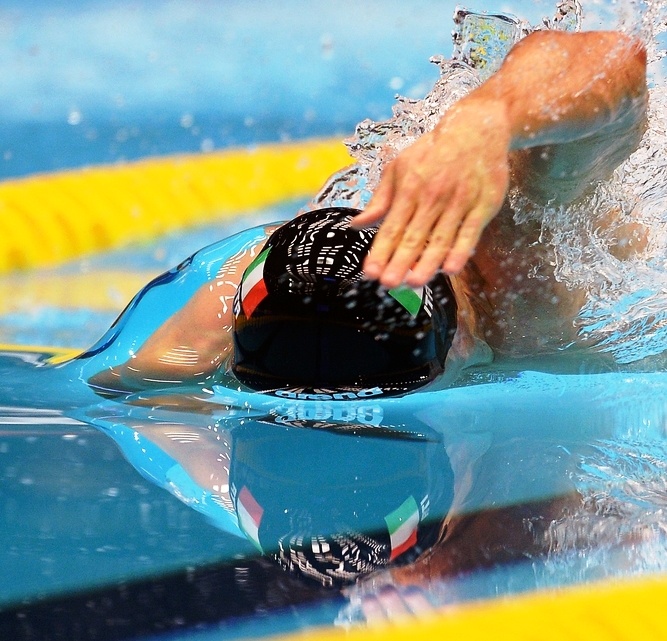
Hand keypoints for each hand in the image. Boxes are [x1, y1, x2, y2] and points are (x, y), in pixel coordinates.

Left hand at [351, 97, 511, 286]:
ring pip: (440, 238)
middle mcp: (432, 196)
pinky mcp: (483, 204)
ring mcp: (459, 201)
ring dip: (427, 263)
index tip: (369, 272)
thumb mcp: (399, 167)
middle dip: (399, 262)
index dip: (380, 251)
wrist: (477, 127)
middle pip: (414, 237)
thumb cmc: (433, 151)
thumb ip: (380, 200)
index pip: (391, 227)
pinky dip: (461, 250)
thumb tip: (356, 224)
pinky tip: (450, 268)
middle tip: (388, 284)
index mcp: (409, 188)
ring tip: (413, 283)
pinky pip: (470, 232)